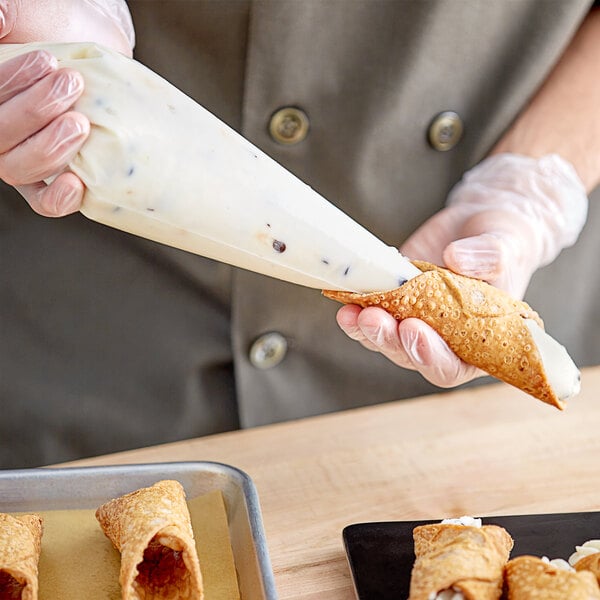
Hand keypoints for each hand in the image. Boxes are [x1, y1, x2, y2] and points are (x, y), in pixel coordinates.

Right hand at [0, 0, 133, 215]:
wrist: (103, 49)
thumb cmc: (61, 28)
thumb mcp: (35, 12)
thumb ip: (14, 12)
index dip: (10, 85)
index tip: (47, 61)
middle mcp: (0, 130)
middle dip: (33, 112)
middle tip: (71, 86)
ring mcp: (27, 157)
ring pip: (19, 168)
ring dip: (49, 147)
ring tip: (81, 121)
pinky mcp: (58, 176)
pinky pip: (44, 202)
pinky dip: (57, 198)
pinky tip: (75, 182)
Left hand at [336, 153, 587, 387]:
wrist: (476, 225)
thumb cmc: (504, 242)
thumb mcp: (506, 244)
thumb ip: (490, 255)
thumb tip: (457, 258)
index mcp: (479, 341)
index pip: (452, 366)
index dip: (431, 356)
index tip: (414, 330)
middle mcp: (444, 340)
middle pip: (410, 357)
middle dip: (389, 340)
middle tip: (373, 318)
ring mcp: (416, 322)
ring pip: (386, 340)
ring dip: (366, 329)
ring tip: (350, 311)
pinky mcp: (395, 304)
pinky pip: (371, 315)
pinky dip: (356, 309)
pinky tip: (346, 297)